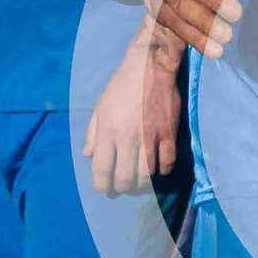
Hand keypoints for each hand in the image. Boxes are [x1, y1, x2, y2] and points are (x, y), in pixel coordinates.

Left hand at [84, 25, 183, 194]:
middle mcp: (127, 138)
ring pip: (147, 177)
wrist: (149, 66)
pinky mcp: (169, 134)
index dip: (103, 187)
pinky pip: (167, 163)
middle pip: (125, 179)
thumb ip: (92, 134)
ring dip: (143, 187)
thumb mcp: (100, 108)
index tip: (106, 191)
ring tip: (140, 185)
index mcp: (107, 131)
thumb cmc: (121, 86)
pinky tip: (158, 170)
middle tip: (123, 189)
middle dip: (122, 190)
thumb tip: (88, 156)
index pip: (102, 171)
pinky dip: (162, 171)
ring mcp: (150, 137)